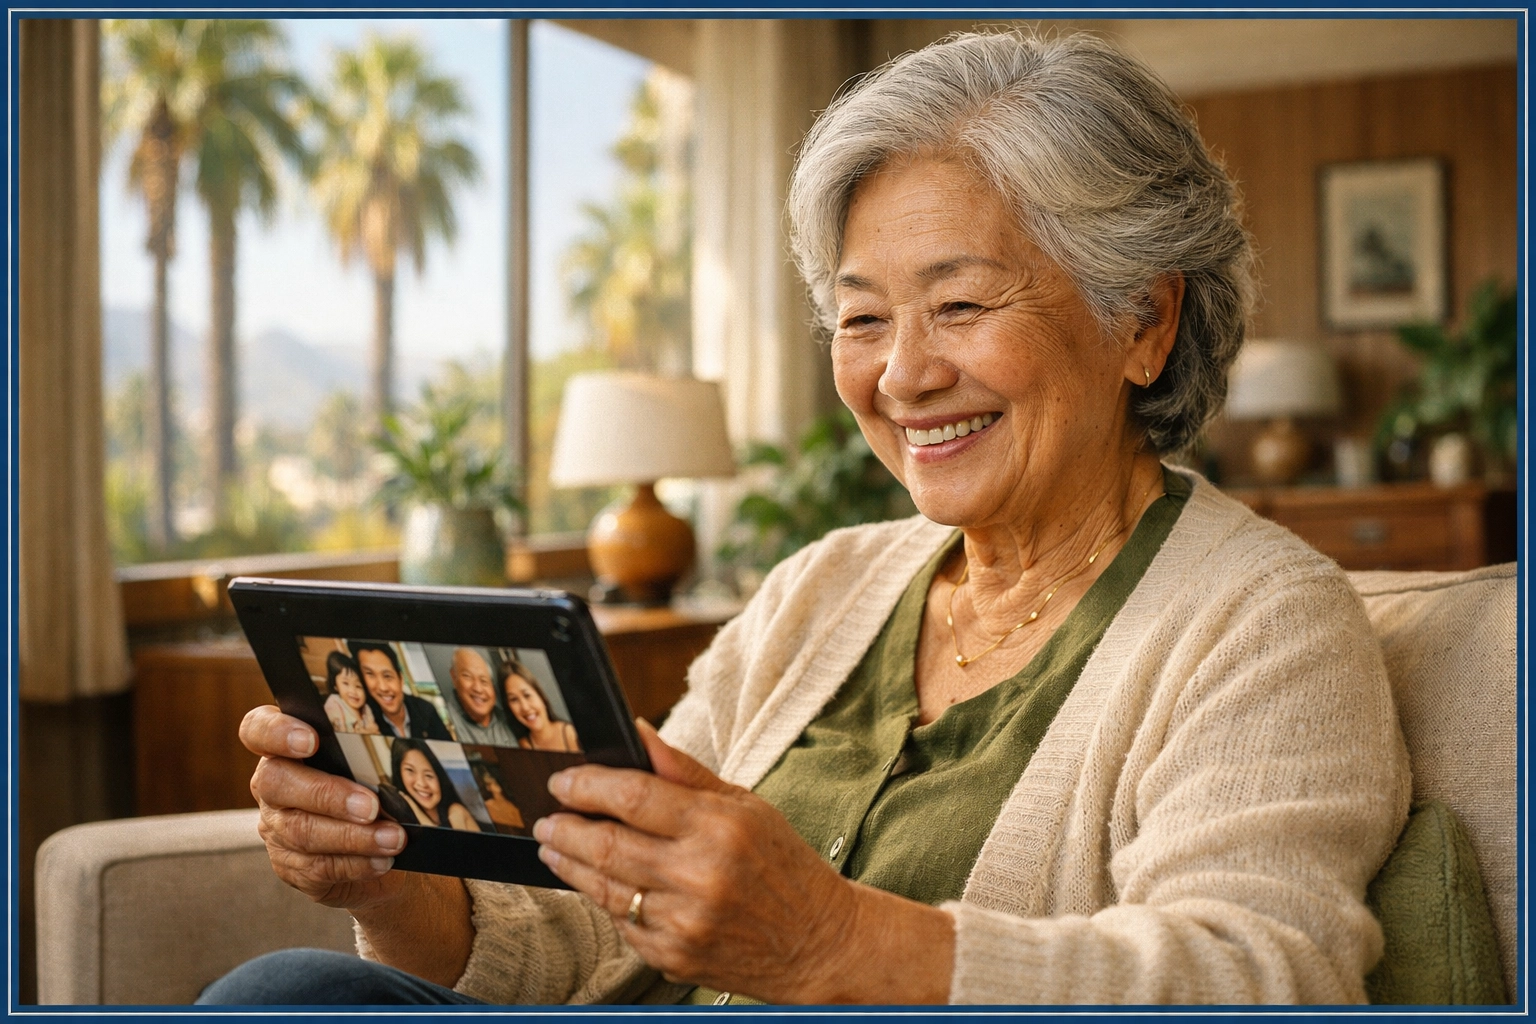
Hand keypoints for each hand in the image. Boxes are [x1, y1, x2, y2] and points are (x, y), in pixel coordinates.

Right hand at [240, 704, 407, 910]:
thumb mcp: (373, 758)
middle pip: (277, 783)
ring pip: (301, 831)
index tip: (310, 741)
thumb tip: (400, 744)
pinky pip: (317, 867)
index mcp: (284, 748)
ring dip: (352, 837)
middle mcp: (272, 786)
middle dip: (328, 794)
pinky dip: (355, 864)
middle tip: (371, 806)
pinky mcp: (291, 865)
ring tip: (392, 838)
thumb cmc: (377, 785)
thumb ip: (371, 745)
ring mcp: (276, 828)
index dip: (275, 732)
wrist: (382, 842)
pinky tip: (381, 860)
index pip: (257, 729)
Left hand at [533, 722, 954, 1002]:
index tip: (562, 779)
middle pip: (607, 844)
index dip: (587, 785)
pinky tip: (600, 883)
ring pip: (604, 887)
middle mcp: (699, 875)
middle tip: (547, 816)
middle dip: (565, 826)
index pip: (633, 796)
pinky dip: (607, 899)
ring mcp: (684, 922)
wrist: (818, 943)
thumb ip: (684, 771)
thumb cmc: (783, 865)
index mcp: (719, 827)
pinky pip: (623, 922)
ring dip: (570, 863)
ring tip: (556, 845)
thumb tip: (636, 732)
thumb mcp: (745, 804)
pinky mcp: (674, 957)